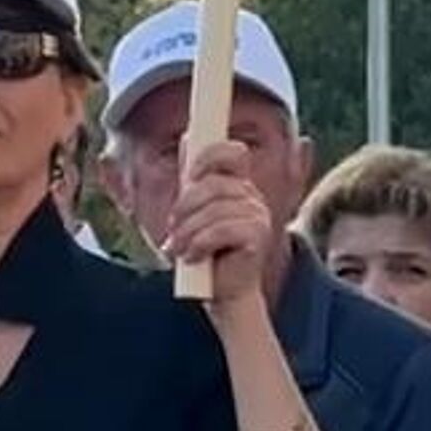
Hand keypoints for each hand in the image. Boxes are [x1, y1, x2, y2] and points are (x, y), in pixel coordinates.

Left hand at [164, 141, 275, 322]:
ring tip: (178, 249)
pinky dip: (199, 243)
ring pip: (214, 210)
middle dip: (185, 207)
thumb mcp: (193, 211)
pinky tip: (192, 256)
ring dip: (188, 232)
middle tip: (172, 229)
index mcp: (239, 185)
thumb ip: (192, 180)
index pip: (234, 152)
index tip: (190, 175)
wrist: (221, 292)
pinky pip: (221, 230)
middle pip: (214, 184)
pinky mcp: (257, 237)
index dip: (212, 155)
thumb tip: (187, 138)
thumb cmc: (205, 252)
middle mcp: (252, 196)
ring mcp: (258, 216)